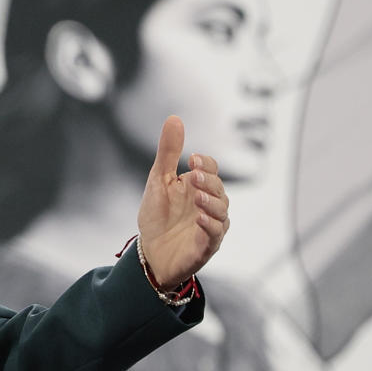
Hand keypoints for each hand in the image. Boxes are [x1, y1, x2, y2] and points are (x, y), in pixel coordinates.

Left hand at [135, 115, 227, 288]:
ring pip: (222, 211)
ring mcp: (210, 225)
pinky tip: (199, 218)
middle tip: (193, 176)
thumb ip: (168, 152)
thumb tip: (174, 118)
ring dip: (211, 202)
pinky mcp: (206, 246)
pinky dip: (209, 225)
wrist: (149, 253)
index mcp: (198, 186)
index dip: (205, 164)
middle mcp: (209, 204)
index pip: (211, 169)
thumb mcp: (158, 180)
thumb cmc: (157, 216)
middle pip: (219, 188)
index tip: (192, 158)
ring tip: (197, 197)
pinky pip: (215, 234)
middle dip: (208, 181)